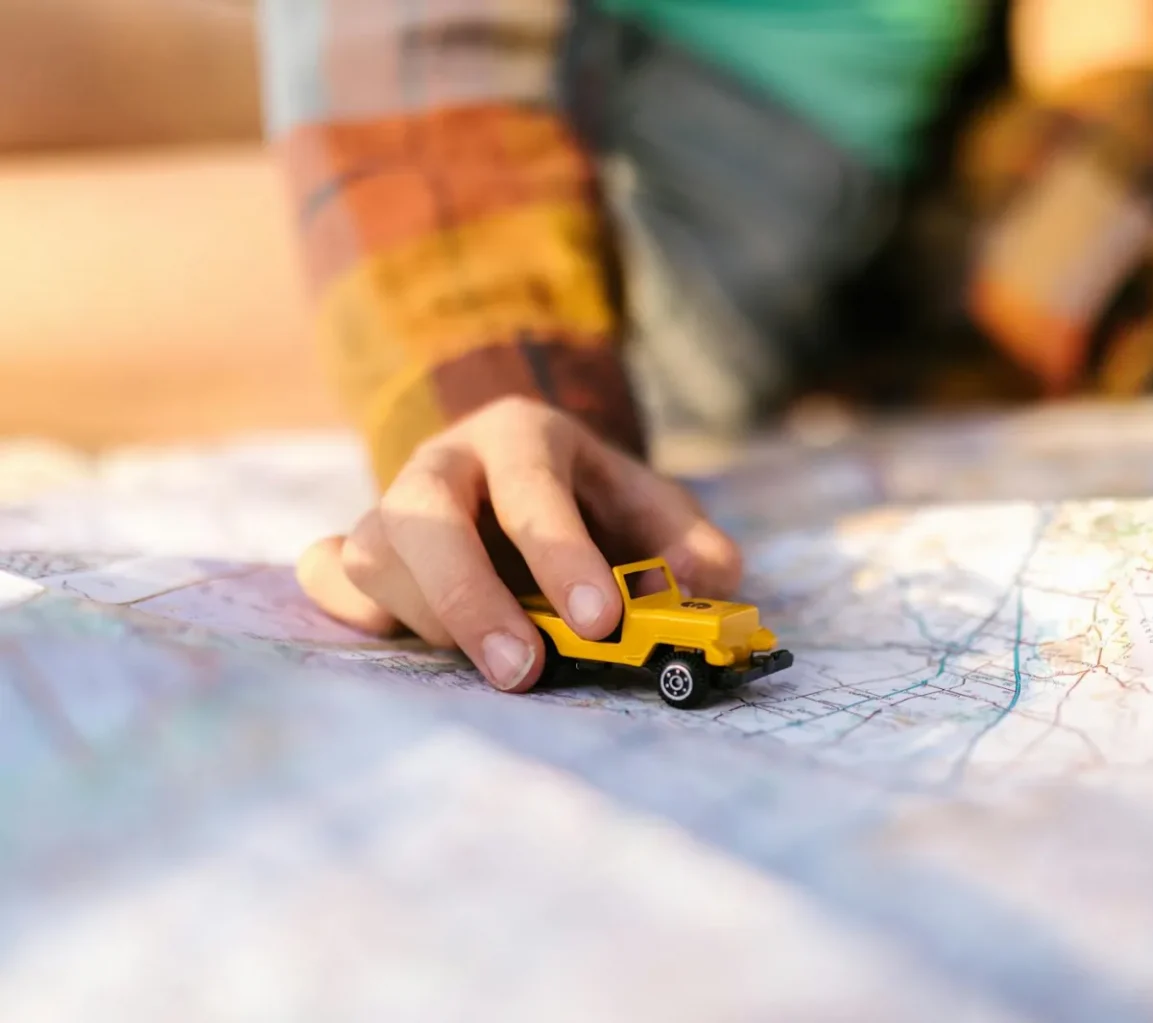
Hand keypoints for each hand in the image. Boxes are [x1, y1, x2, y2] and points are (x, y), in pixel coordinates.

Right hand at [296, 397, 742, 691]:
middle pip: (424, 517)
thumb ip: (686, 541)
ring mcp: (387, 505)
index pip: (531, 489)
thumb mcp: (649, 506)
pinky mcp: (354, 548)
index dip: (562, 556)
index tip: (600, 622)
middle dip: (473, 601)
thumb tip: (706, 580)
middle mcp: (443, 463)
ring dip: (434, 623)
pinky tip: (404, 635)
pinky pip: (327, 579)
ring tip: (498, 660)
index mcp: (520, 436)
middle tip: (525, 672)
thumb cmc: (587, 501)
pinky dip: (356, 615)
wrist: (514, 472)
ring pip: (373, 558)